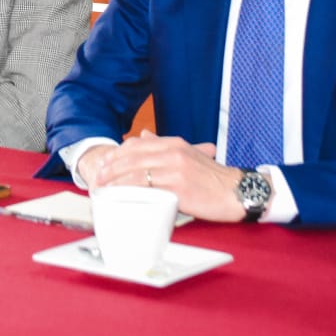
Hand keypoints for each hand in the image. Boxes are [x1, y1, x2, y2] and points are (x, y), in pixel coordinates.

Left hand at [81, 130, 250, 221]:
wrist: (238, 192)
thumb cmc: (213, 178)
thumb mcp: (188, 154)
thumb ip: (164, 146)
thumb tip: (143, 136)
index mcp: (174, 144)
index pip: (136, 145)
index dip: (116, 155)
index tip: (104, 164)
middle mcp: (173, 152)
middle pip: (132, 158)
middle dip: (110, 169)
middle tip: (98, 179)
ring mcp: (175, 169)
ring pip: (136, 172)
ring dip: (116, 182)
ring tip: (103, 190)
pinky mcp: (178, 187)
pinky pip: (148, 189)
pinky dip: (131, 193)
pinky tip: (121, 198)